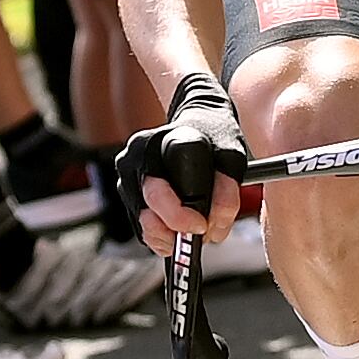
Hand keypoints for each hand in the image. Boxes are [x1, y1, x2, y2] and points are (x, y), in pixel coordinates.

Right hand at [115, 71, 245, 245]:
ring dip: (172, 237)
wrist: (199, 120)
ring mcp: (126, 177)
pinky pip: (143, 228)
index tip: (203, 225)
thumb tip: (214, 225)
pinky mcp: (128, 194)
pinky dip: (165, 236)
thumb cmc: (215, 135)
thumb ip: (228, 188)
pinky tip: (183, 227)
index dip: (181, 214)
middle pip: (149, 210)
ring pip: (144, 224)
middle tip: (203, 234)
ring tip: (197, 231)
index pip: (160, 190)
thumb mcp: (232, 154)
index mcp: (156, 144)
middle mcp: (134, 159)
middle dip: (177, 230)